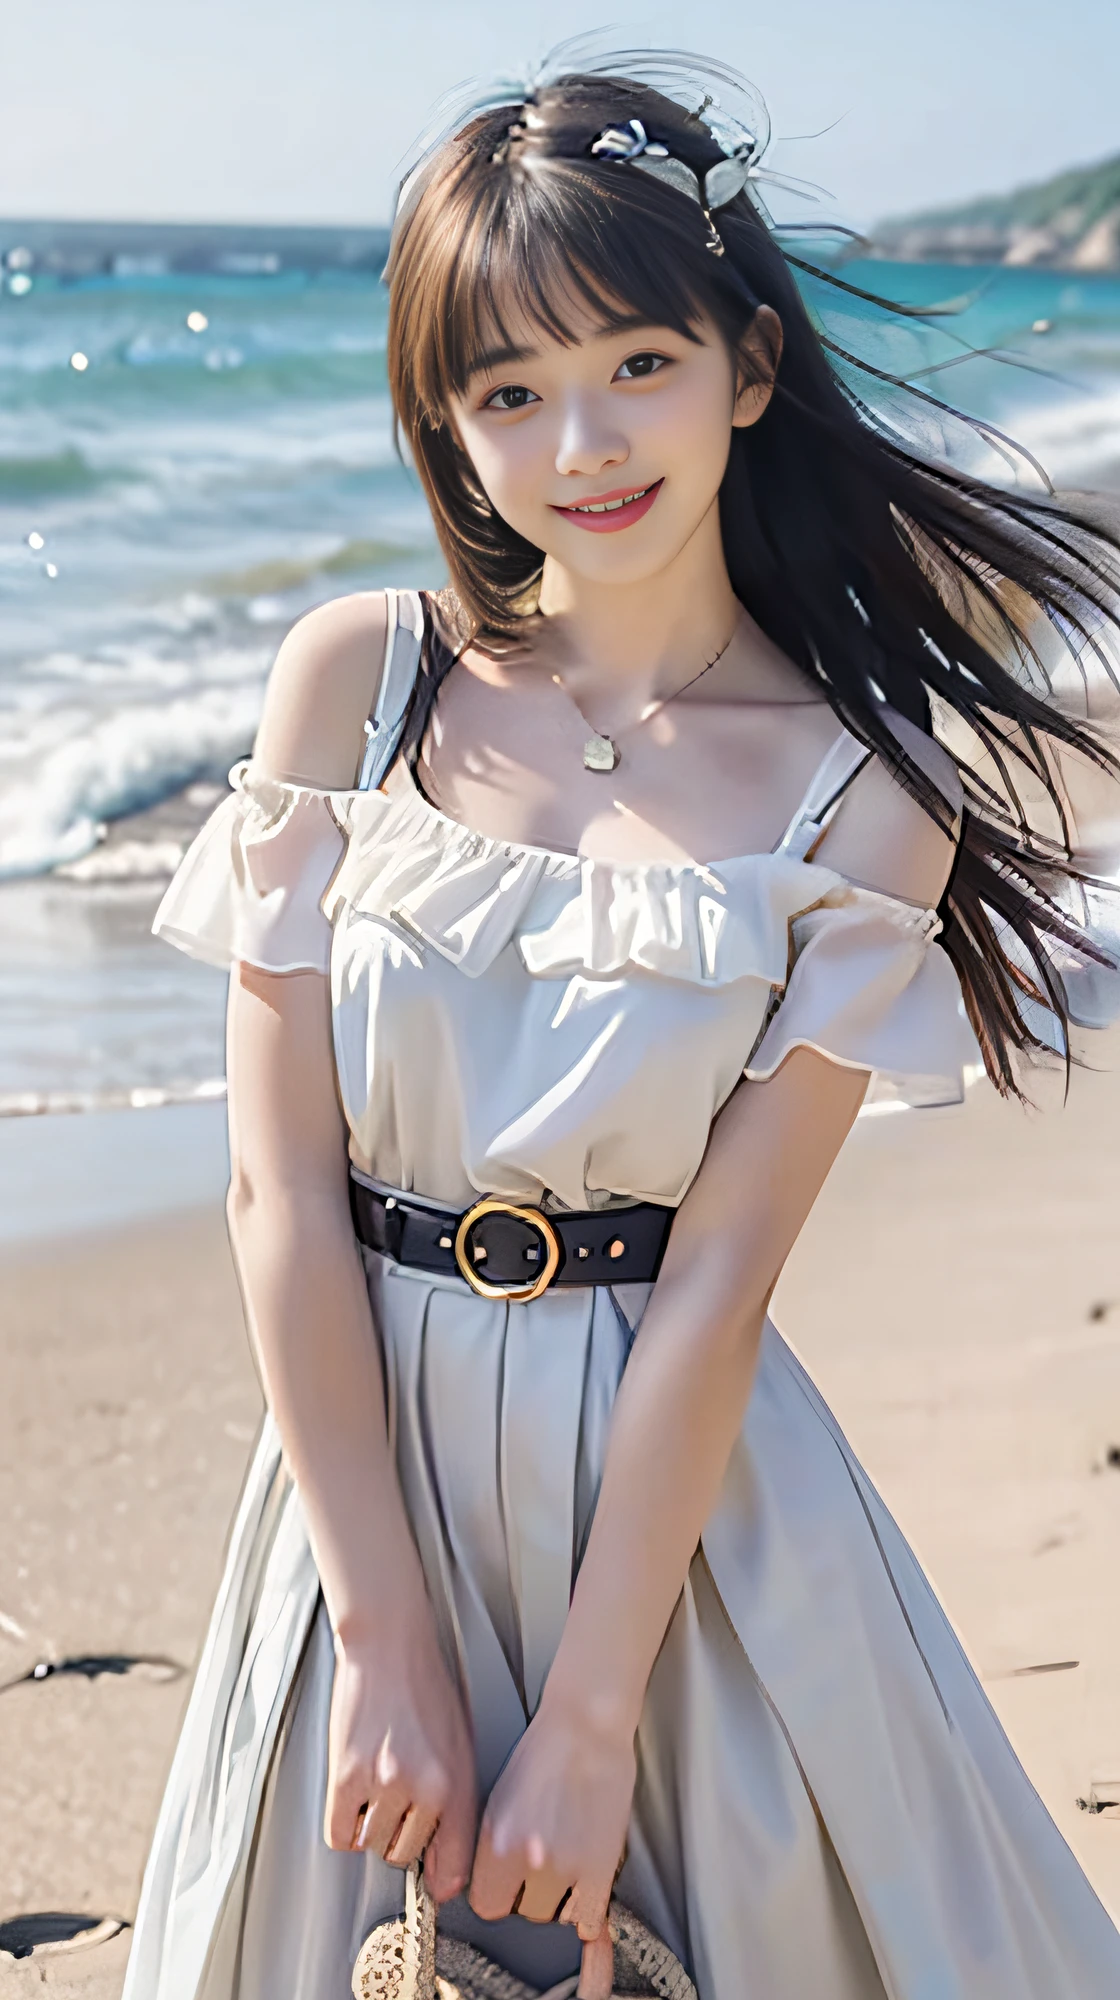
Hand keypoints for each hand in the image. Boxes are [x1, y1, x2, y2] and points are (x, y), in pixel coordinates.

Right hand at [324, 1609, 476, 1902]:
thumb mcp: (459, 1747)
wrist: (389, 1645)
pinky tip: (354, 1793)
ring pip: (371, 1844)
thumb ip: (456, 1806)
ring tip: (375, 1784)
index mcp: (459, 1784)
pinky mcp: (346, 1777)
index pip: (454, 1865)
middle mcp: (426, 1790)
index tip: (433, 1881)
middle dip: (399, 1833)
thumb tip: (443, 1870)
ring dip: (369, 1824)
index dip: (441, 1878)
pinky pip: (339, 1835)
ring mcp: (385, 1785)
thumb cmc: (426, 1689)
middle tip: (396, 1797)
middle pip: (403, 1854)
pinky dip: (343, 1823)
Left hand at [468, 1693, 635, 1992]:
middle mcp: (529, 1859)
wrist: (588, 1723)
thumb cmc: (546, 1749)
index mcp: (497, 1840)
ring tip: (565, 1861)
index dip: (498, 1892)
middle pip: (525, 1910)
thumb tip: (487, 1882)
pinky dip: (588, 1911)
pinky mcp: (602, 1865)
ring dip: (560, 1895)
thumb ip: (491, 1846)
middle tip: (539, 1865)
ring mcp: (568, 1865)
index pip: (486, 1905)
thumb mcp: (499, 1797)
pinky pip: (590, 1916)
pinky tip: (586, 1899)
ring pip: (557, 1913)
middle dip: (530, 1892)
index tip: (505, 1884)